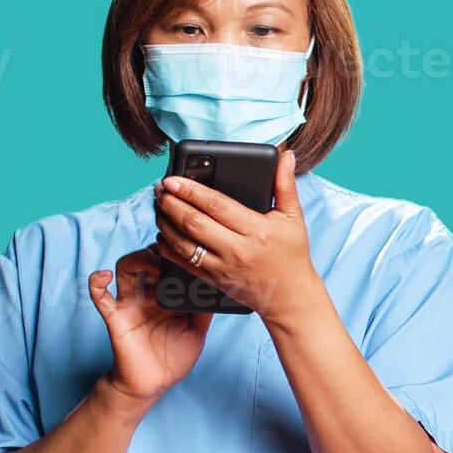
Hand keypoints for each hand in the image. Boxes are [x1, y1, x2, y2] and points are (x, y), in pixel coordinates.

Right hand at [87, 246, 211, 407]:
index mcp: (165, 295)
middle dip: (158, 252)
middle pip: (146, 257)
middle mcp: (146, 294)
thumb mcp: (197, 331)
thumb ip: (204, 309)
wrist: (153, 383)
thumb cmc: (173, 358)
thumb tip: (218, 288)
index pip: (166, 262)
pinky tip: (104, 276)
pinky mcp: (116, 318)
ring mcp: (130, 303)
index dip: (175, 254)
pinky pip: (99, 296)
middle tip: (173, 260)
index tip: (190, 258)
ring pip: (124, 267)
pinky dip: (96, 282)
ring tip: (154, 268)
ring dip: (138, 260)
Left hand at [154, 149, 325, 322]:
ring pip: (184, 244)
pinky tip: (163, 234)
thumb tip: (286, 155)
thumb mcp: (293, 218)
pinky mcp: (214, 280)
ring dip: (166, 224)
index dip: (191, 191)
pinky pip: (183, 263)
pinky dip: (168, 247)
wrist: (290, 297)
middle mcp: (237, 250)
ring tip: (160, 207)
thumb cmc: (292, 254)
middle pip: (194, 223)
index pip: (216, 206)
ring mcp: (223, 267)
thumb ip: (285, 185)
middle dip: (172, 204)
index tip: (173, 179)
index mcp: (256, 230)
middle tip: (160, 189)